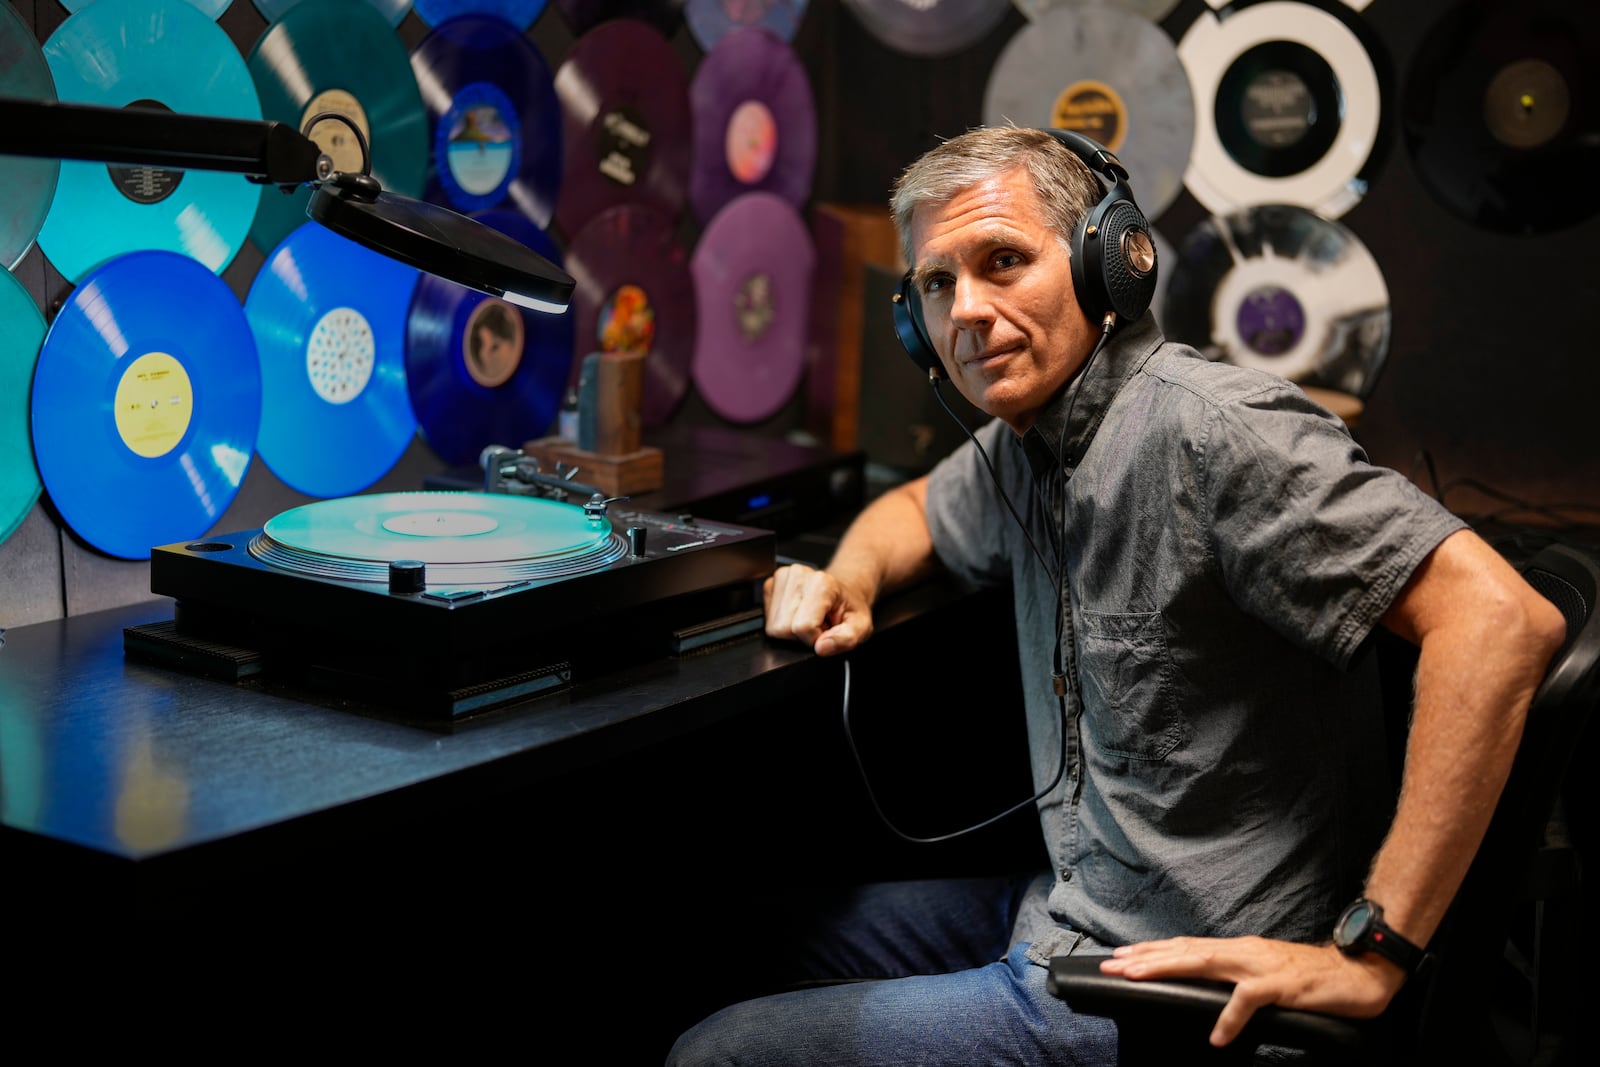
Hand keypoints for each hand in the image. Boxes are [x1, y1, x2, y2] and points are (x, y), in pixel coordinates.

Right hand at [762, 563, 872, 655]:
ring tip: (811, 619)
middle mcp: (799, 575)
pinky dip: (783, 622)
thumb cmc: (850, 608)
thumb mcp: (861, 627)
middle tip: (820, 625)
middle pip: (784, 628)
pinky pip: (768, 619)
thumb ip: (846, 639)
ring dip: (791, 629)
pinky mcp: (771, 583)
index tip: (826, 631)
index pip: (803, 627)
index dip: (815, 638)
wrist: (844, 591)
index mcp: (822, 583)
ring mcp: (782, 577)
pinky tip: (798, 614)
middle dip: (801, 635)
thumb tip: (822, 647)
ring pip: (773, 626)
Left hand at [1098, 936, 1405, 1046]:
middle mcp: (1244, 951)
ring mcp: (1261, 966)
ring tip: (1138, 978)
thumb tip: (1208, 989)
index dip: (1153, 950)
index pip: (1187, 947)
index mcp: (1239, 950)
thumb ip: (1237, 978)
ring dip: (1169, 969)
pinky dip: (1230, 1019)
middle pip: (1186, 951)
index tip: (1121, 955)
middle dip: (1146, 957)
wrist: (1361, 970)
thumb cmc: (1313, 977)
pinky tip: (1217, 1037)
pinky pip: (1249, 1000)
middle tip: (1113, 963)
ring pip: (1205, 963)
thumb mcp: (1266, 974)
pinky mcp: (1282, 985)